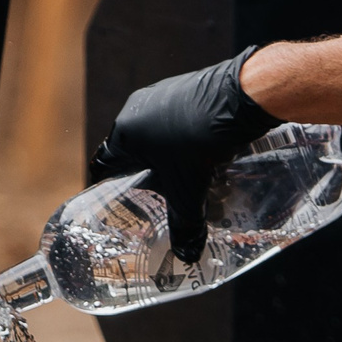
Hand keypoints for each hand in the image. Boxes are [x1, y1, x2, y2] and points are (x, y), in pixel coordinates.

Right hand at [91, 48, 280, 263]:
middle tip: (157, 194)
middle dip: (145, 173)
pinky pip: (177, 119)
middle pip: (134, 150)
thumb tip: (186, 254)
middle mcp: (137, 109)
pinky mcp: (185, 88)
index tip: (115, 198)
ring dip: (169, 155)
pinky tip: (204, 153)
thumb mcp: (188, 191)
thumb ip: (184, 224)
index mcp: (125, 133)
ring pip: (158, 134)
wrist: (237, 100)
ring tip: (185, 176)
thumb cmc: (199, 142)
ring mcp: (162, 94)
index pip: (104, 163)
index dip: (108, 184)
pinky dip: (186, 138)